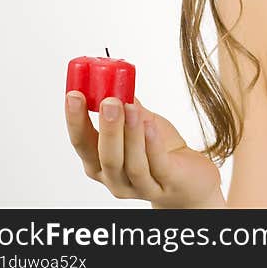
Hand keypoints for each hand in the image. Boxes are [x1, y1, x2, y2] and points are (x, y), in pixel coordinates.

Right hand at [65, 91, 222, 207]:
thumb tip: (118, 81)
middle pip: (105, 157)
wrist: (192, 178)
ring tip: (130, 107)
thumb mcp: (144, 124)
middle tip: (108, 101)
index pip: (82, 143)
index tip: (74, 95)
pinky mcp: (166, 185)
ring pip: (131, 163)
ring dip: (129, 134)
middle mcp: (115, 180)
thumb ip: (129, 107)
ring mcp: (140, 186)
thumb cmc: (164, 151)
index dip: (75, 120)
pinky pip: (157, 165)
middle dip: (106, 128)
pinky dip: (152, 145)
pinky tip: (150, 125)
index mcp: (100, 164)